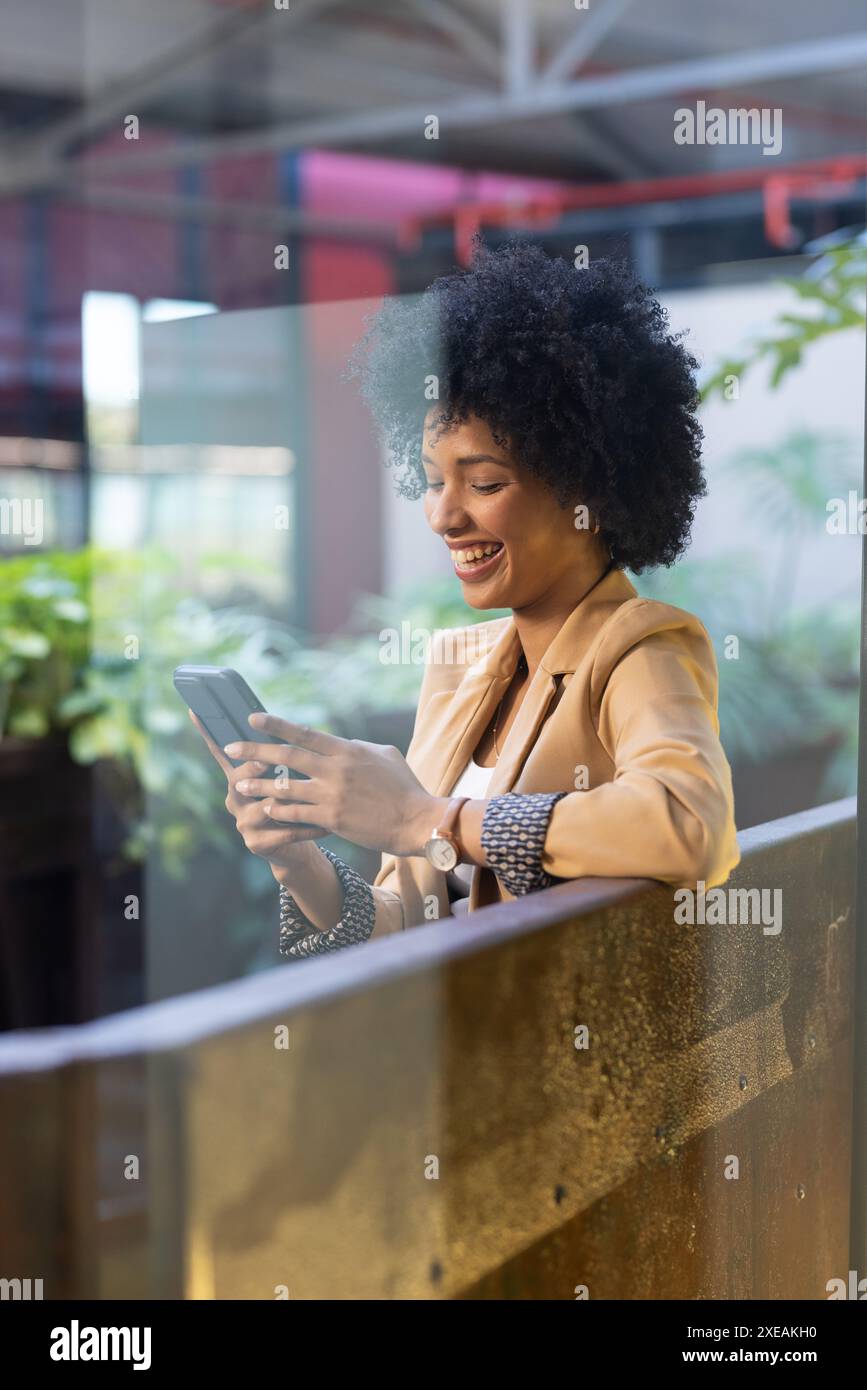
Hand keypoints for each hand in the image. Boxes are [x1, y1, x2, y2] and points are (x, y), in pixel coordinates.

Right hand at [188, 710, 324, 871]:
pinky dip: (307, 827)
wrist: (294, 847)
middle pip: (237, 779)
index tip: (197, 711)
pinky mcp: (257, 843)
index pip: (221, 752)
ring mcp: (243, 822)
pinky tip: (326, 824)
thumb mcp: (284, 778)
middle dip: (251, 769)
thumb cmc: (292, 804)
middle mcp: (236, 799)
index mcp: (239, 778)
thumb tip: (282, 722)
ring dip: (287, 800)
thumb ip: (280, 756)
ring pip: (263, 807)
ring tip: (308, 795)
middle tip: (265, 761)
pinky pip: (284, 832)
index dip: (208, 734)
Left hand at [223, 712, 447, 857]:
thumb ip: (357, 747)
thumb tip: (339, 743)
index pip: (304, 733)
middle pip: (286, 757)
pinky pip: (296, 813)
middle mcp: (336, 769)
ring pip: (285, 787)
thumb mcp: (384, 754)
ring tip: (239, 785)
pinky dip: (279, 810)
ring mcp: (332, 795)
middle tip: (230, 748)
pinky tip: (265, 809)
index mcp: (347, 750)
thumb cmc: (404, 786)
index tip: (252, 718)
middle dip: (254, 751)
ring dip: (259, 785)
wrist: (416, 820)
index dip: (275, 724)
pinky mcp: (332, 819)